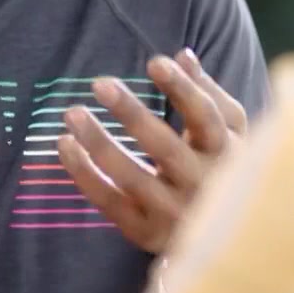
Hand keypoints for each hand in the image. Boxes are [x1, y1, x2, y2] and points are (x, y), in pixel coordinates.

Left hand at [57, 48, 248, 252]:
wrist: (225, 237)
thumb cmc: (220, 166)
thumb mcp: (227, 131)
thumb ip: (208, 94)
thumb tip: (183, 55)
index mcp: (226, 153)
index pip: (205, 118)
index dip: (182, 89)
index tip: (155, 62)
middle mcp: (202, 186)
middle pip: (165, 148)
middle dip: (132, 114)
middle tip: (99, 83)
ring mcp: (173, 213)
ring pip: (131, 177)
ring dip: (99, 143)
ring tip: (72, 112)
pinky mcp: (146, 233)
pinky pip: (108, 201)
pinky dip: (83, 174)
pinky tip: (66, 144)